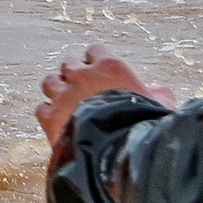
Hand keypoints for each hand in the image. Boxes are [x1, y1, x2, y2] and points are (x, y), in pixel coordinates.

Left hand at [36, 45, 175, 150]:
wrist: (117, 152)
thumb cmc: (143, 127)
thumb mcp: (160, 107)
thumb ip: (159, 95)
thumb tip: (158, 90)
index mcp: (110, 67)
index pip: (95, 50)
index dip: (97, 60)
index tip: (100, 70)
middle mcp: (83, 75)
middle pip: (70, 64)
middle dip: (75, 74)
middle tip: (82, 88)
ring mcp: (64, 95)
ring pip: (51, 82)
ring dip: (58, 89)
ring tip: (66, 101)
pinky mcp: (51, 118)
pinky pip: (41, 108)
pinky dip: (48, 113)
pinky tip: (57, 121)